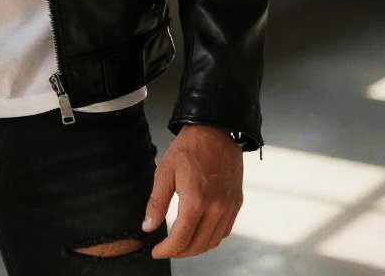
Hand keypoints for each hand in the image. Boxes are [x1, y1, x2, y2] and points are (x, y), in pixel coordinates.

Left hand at [142, 124, 242, 258]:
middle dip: (180, 252)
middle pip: (198, 245)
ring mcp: (228, 207)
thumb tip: (148, 226)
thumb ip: (157, 202)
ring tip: (181, 244)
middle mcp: (216, 208)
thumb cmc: (189, 148)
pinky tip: (200, 233)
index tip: (157, 252)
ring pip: (213, 242)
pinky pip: (225, 231)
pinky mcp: (236, 204)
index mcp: (196, 201)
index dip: (167, 250)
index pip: (181, 238)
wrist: (215, 131)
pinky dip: (212, 238)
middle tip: (167, 249)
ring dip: (196, 248)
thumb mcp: (165, 171)